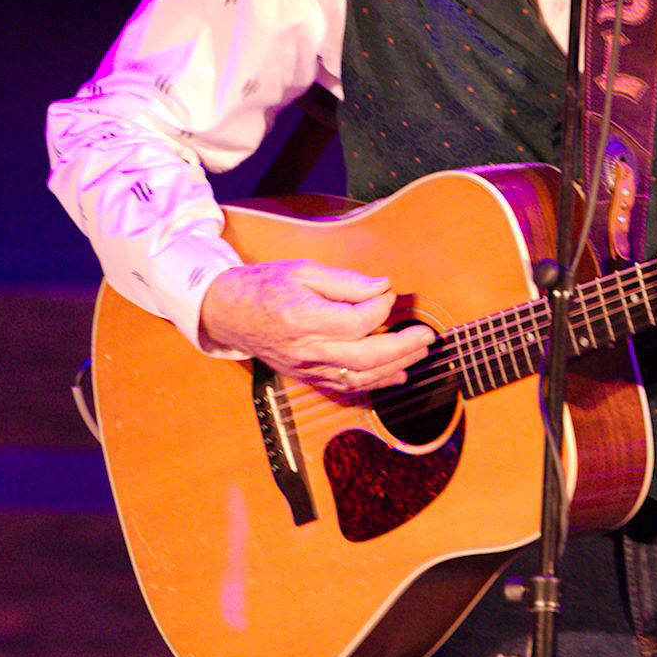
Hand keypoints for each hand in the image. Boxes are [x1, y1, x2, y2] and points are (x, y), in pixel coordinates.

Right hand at [198, 260, 433, 398]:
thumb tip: (382, 286)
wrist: (229, 312)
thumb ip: (346, 281)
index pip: (357, 321)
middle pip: (364, 357)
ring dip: (395, 367)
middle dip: (401, 347)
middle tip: (426, 335)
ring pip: (359, 378)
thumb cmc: (267, 286)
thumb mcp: (304, 270)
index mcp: (305, 318)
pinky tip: (398, 374)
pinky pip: (346, 386)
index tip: (389, 293)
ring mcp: (307, 368)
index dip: (381, 306)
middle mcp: (307, 349)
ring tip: (419, 352)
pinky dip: (376, 382)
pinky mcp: (307, 376)